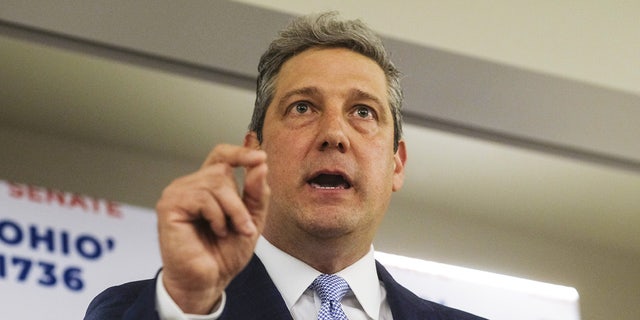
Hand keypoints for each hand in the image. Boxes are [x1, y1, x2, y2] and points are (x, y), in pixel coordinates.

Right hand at [156, 144, 268, 313]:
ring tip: (230, 231)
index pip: (221, 156)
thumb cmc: (224, 254)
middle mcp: (190, 185)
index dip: (240, 153)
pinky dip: (217, 216)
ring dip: (232, 211)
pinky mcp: (169, 206)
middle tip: (244, 226)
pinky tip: (215, 231)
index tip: (261, 158)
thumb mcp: (251, 220)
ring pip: (215, 183)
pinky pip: (202, 197)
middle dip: (239, 201)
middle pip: (222, 171)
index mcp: (207, 186)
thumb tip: (260, 165)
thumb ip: (256, 193)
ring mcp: (177, 193)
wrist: (209, 281)